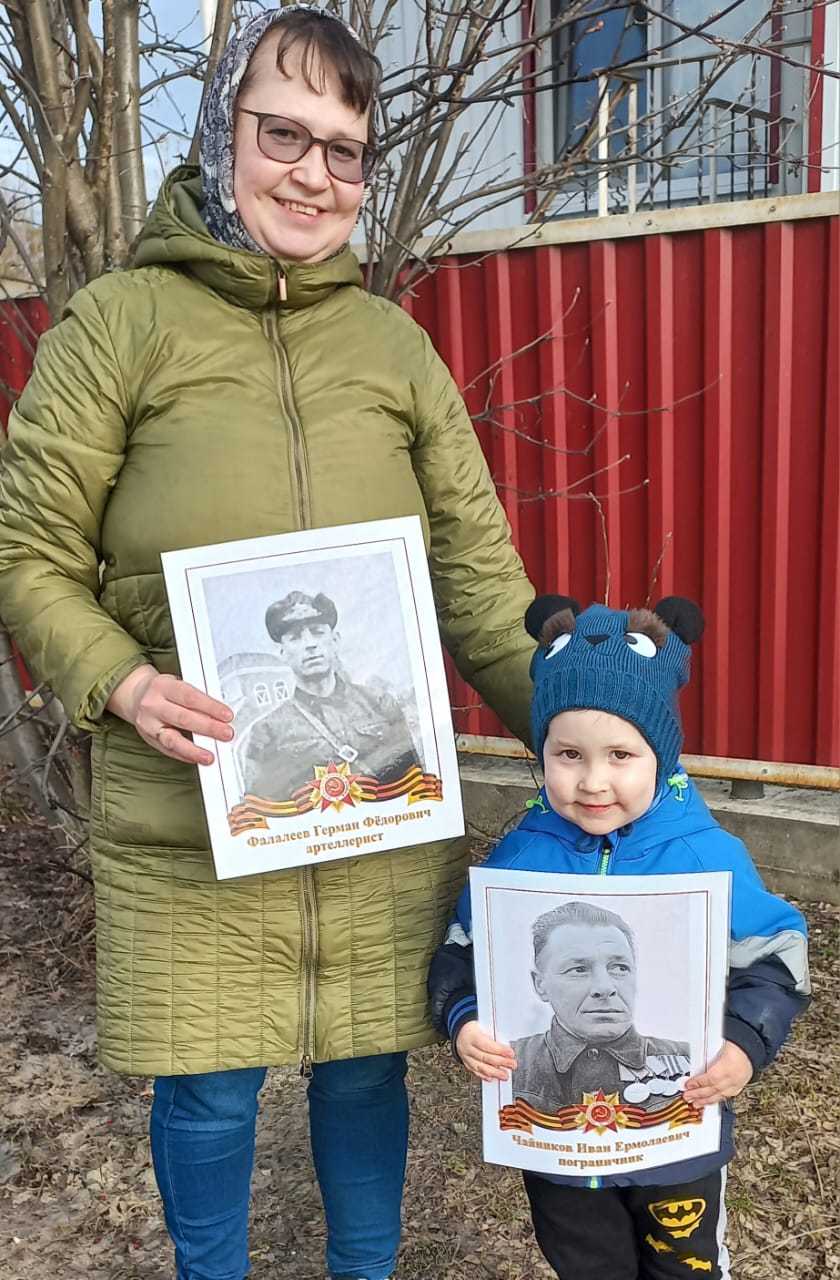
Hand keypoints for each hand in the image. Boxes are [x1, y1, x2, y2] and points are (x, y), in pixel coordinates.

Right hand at [107, 664, 233, 765]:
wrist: (137, 697)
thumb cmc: (165, 691)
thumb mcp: (178, 685)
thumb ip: (197, 697)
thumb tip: (220, 714)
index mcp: (163, 686)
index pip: (190, 697)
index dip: (210, 707)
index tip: (227, 715)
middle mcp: (152, 705)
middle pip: (183, 718)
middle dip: (208, 728)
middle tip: (226, 734)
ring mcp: (148, 724)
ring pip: (172, 739)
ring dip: (194, 749)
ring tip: (209, 756)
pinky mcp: (148, 739)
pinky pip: (168, 751)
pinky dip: (185, 755)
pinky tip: (197, 758)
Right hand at [455, 1022, 516, 1082]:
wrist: (459, 1031)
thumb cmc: (473, 1027)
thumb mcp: (482, 1025)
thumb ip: (493, 1034)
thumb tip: (506, 1042)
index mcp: (471, 1035)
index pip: (487, 1045)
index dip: (499, 1050)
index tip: (510, 1053)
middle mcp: (467, 1047)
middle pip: (485, 1057)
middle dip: (500, 1062)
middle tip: (512, 1064)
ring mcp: (465, 1057)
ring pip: (480, 1067)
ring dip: (494, 1072)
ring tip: (504, 1075)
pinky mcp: (466, 1063)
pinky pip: (475, 1071)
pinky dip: (484, 1076)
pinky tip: (492, 1078)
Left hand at [682, 1040, 752, 1109]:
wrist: (754, 1044)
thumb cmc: (739, 1042)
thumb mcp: (721, 1042)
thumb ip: (709, 1049)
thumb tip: (696, 1053)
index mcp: (729, 1066)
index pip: (711, 1078)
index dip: (698, 1083)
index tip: (688, 1085)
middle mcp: (735, 1077)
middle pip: (714, 1089)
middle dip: (699, 1095)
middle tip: (688, 1097)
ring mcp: (739, 1082)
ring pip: (722, 1095)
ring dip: (707, 1100)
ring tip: (697, 1104)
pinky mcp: (742, 1084)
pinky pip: (729, 1095)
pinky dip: (718, 1099)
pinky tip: (712, 1100)